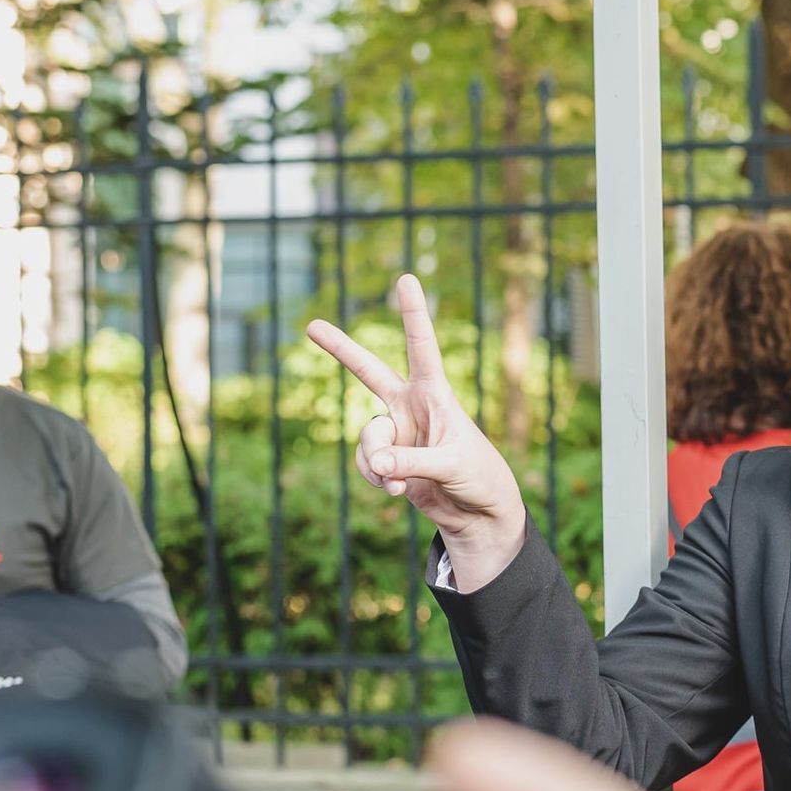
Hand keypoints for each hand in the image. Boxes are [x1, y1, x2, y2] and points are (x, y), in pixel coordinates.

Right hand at [306, 275, 525, 588]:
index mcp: (436, 394)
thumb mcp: (451, 465)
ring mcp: (397, 432)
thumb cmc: (479, 477)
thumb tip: (376, 462)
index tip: (406, 279)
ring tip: (401, 482)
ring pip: (369, 438)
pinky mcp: (387, 460)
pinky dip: (377, 479)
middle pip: (369, 371)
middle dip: (340, 349)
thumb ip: (411, 462)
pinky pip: (367, 464)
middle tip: (311, 325)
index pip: (423, 347)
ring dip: (378, 462)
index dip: (413, 314)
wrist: (478, 512)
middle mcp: (411, 406)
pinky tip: (398, 491)